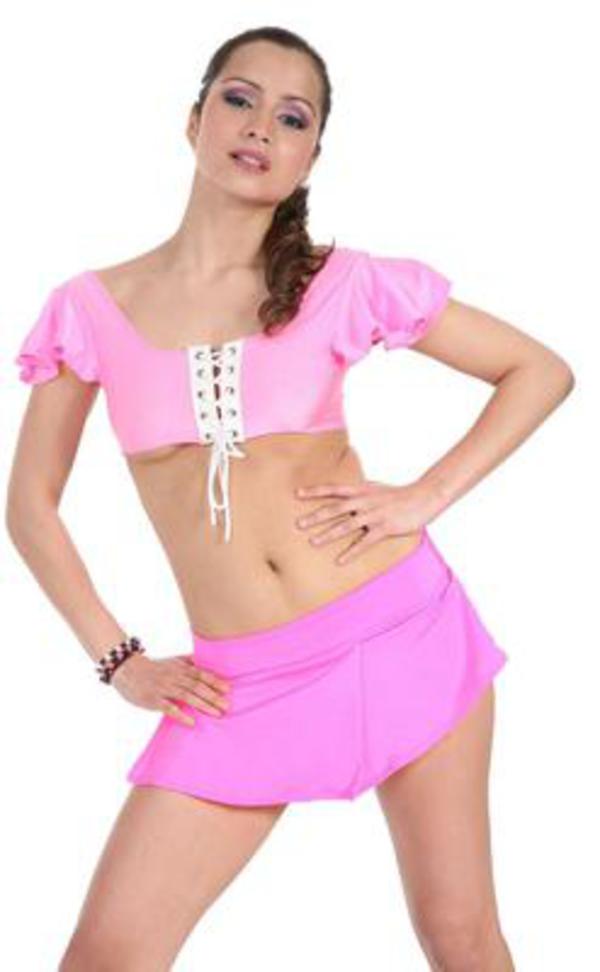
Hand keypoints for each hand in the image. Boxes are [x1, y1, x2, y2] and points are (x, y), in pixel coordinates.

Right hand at [111, 651, 229, 726]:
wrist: (126, 669)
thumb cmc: (152, 667)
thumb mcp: (171, 661)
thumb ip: (188, 662)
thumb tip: (204, 662)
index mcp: (179, 668)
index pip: (200, 674)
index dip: (214, 681)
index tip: (228, 689)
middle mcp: (174, 677)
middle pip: (196, 686)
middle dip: (212, 696)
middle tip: (227, 705)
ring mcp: (163, 688)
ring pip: (186, 696)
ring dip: (203, 705)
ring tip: (216, 713)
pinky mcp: (153, 699)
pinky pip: (169, 708)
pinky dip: (181, 714)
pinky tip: (192, 722)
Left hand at [294, 479, 438, 564]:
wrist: (423, 497)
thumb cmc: (397, 494)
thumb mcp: (375, 488)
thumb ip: (358, 492)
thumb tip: (343, 494)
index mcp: (361, 490)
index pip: (333, 489)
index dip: (315, 491)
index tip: (297, 494)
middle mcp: (364, 501)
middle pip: (335, 509)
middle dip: (316, 516)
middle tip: (298, 524)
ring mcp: (374, 515)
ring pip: (346, 526)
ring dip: (328, 534)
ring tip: (313, 542)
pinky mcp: (384, 528)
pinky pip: (364, 542)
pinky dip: (351, 552)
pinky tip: (340, 561)